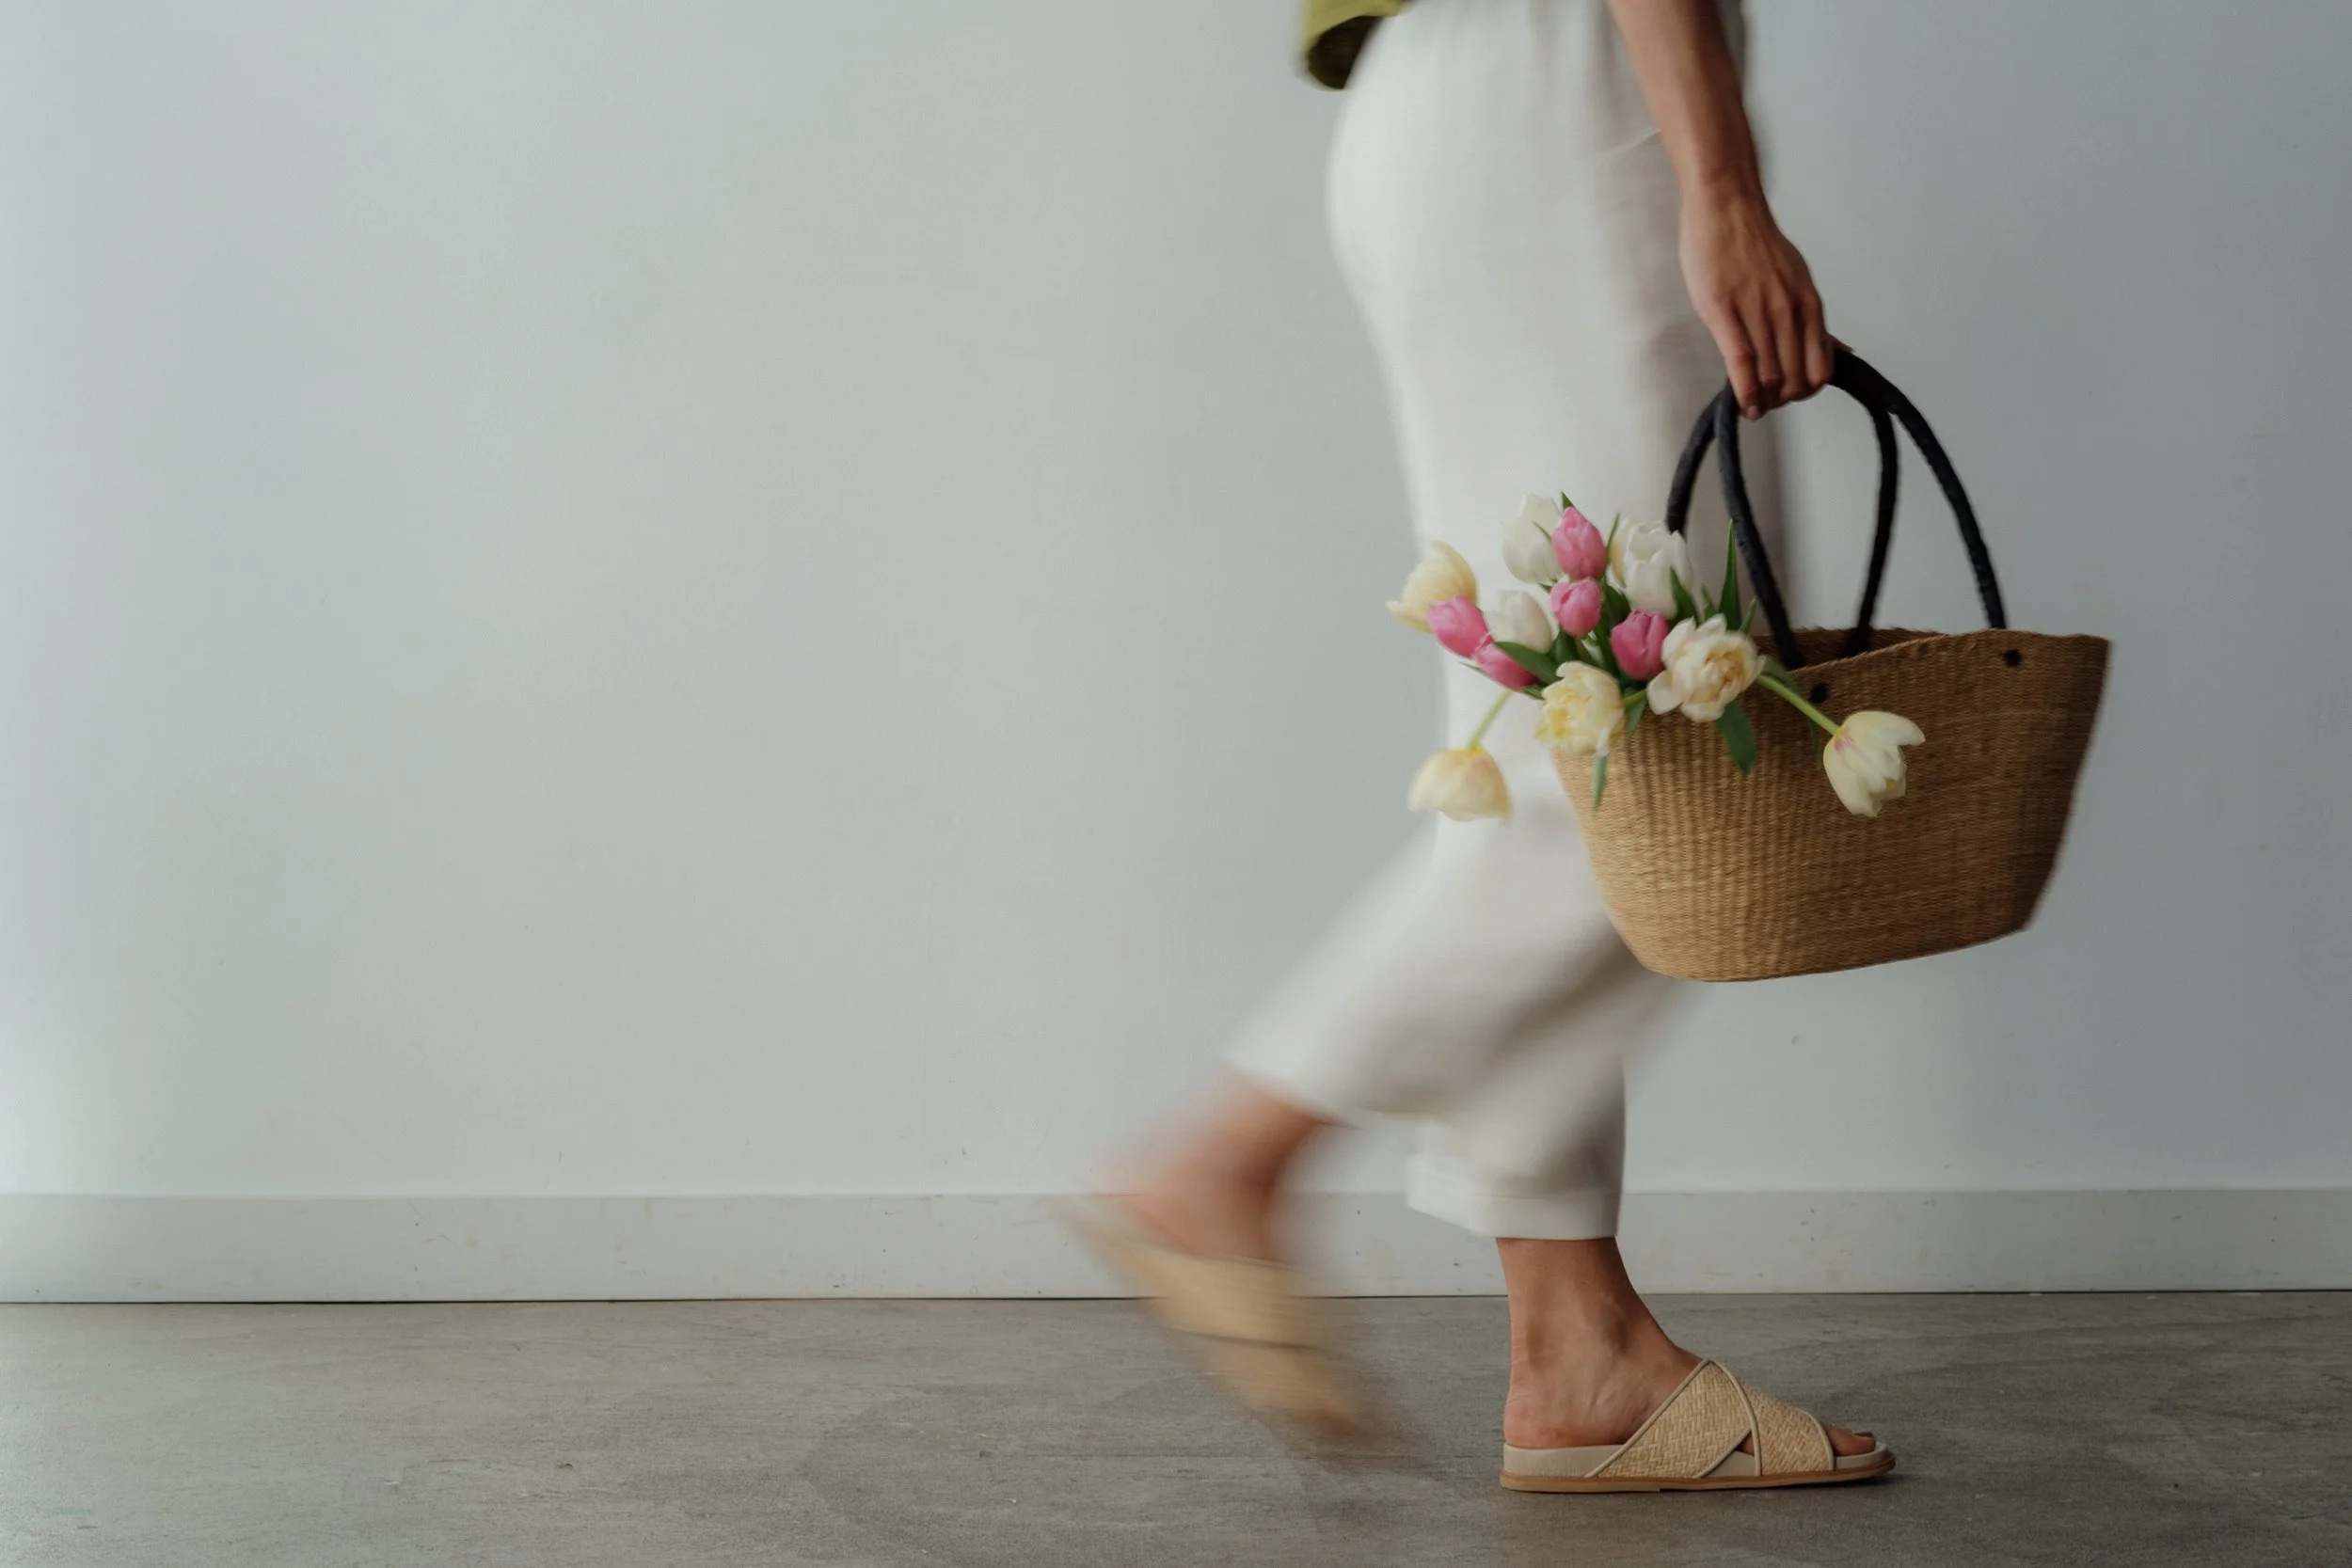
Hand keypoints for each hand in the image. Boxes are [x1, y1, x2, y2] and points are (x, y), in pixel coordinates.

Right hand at [1679, 191, 1830, 418]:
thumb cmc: (1755, 244)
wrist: (1727, 207)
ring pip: (1770, 376)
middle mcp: (1789, 310)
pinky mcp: (1724, 311)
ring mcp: (1757, 311)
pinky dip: (1744, 393)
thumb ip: (1814, 321)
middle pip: (1795, 379)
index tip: (1789, 395)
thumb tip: (1842, 350)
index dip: (1807, 392)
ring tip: (1752, 405)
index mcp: (1809, 304)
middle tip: (1766, 403)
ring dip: (1762, 401)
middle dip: (1782, 401)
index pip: (1821, 369)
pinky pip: (1741, 364)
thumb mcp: (1798, 281)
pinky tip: (1743, 404)